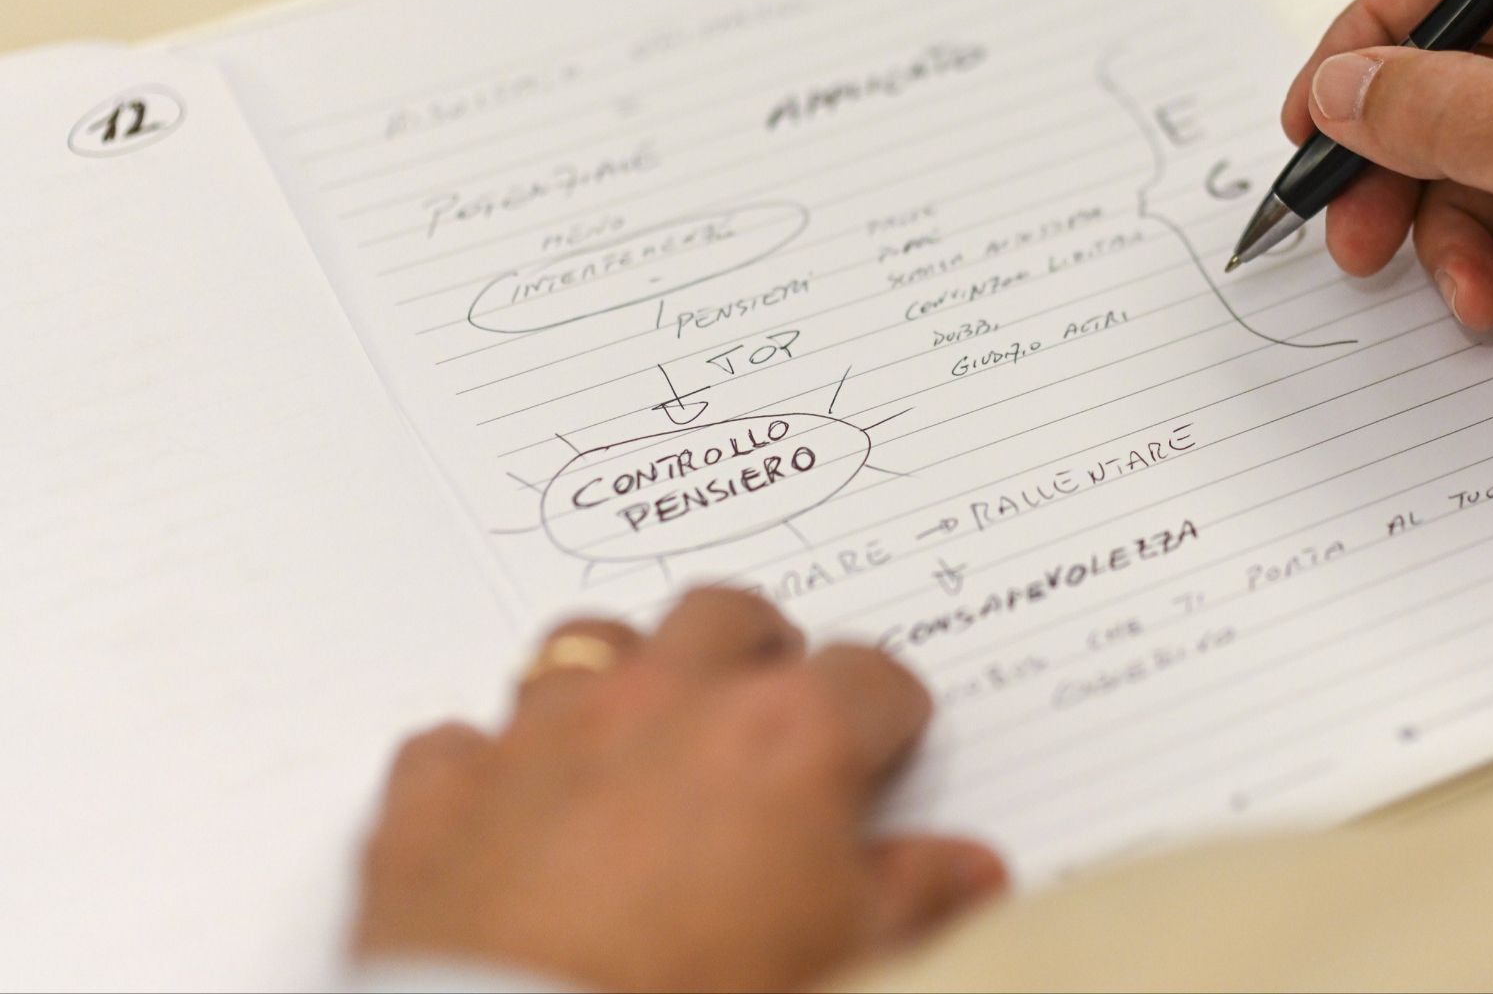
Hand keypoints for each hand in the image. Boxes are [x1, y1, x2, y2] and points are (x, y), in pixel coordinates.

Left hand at [350, 587, 1004, 992]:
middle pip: (724, 617)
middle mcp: (663, 704)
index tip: (889, 738)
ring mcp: (541, 736)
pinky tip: (508, 810)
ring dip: (621, 676)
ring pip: (586, 646)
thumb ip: (914, 900)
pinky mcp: (437, 796)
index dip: (886, 710)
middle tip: (770, 697)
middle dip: (755, 646)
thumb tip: (971, 869)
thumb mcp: (847, 965)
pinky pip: (461, 742)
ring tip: (641, 732)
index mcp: (785, 738)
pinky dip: (489, 768)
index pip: (868, 676)